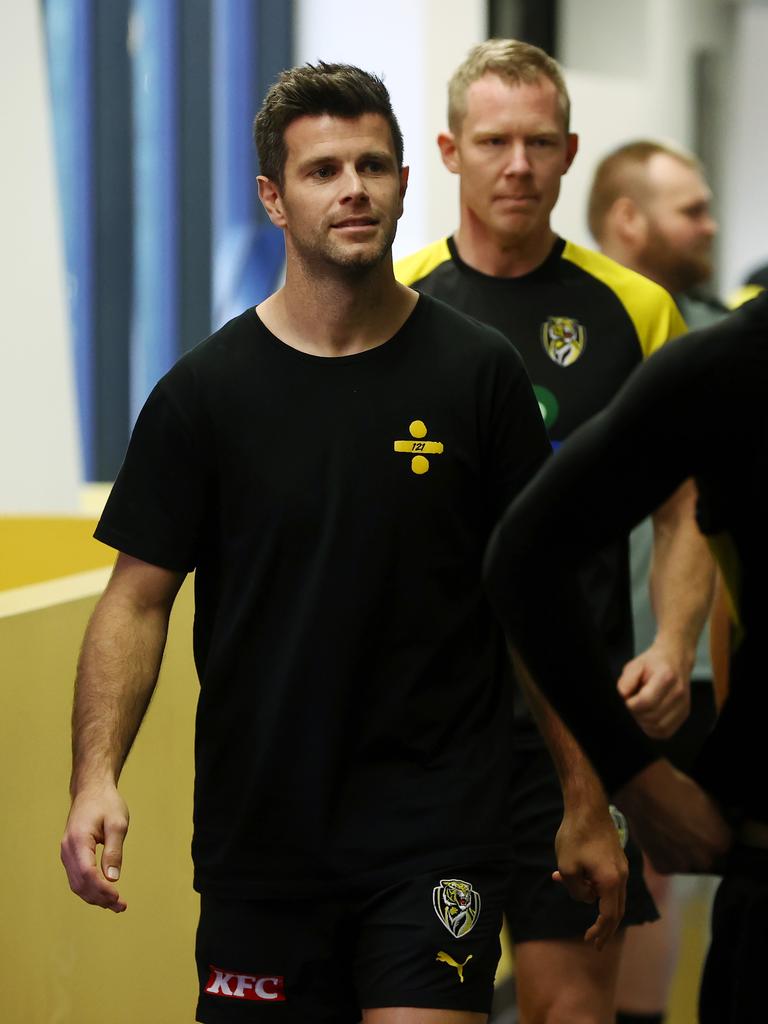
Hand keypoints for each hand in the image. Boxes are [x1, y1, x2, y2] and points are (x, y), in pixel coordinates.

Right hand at [61, 785, 129, 911]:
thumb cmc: (106, 804)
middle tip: (121, 906)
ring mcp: (66, 853)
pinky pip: (77, 878)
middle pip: (80, 883)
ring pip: (77, 884)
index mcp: (78, 840)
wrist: (91, 790)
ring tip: (116, 905)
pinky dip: (90, 889)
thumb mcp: (117, 823)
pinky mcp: (71, 855)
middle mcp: (67, 849)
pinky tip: (106, 894)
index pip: (86, 873)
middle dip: (99, 898)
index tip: (118, 897)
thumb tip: (113, 878)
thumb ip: (114, 850)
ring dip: (95, 897)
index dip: (101, 889)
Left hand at [553, 801, 627, 949]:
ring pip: (611, 894)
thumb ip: (576, 891)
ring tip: (563, 882)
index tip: (590, 942)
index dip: (600, 932)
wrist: (587, 806)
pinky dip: (593, 883)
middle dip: (604, 927)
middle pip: (616, 910)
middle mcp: (622, 876)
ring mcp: (621, 866)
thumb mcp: (567, 868)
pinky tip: (570, 872)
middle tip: (593, 941)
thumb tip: (585, 897)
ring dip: (592, 898)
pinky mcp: (615, 857)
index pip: (609, 916)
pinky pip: (607, 879)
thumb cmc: (575, 836)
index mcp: (611, 882)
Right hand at [615, 760, 732, 873]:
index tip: (705, 830)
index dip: (713, 837)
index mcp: (721, 843)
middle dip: (700, 849)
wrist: (646, 791)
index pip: (725, 847)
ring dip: (682, 855)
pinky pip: (668, 865)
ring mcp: (684, 866)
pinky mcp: (663, 867)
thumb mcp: (709, 801)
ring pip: (687, 865)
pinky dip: (664, 856)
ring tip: (670, 835)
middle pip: (708, 860)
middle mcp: (706, 859)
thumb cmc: (677, 789)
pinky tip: (659, 839)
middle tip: (686, 832)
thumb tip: (718, 826)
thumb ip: (716, 821)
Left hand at [617, 638, 691, 737]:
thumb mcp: (635, 664)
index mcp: (666, 676)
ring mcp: (683, 705)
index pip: (646, 701)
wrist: (676, 659)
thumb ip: (627, 679)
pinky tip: (647, 717)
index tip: (627, 699)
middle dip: (636, 714)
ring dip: (644, 723)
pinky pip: (666, 732)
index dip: (631, 704)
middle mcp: (678, 692)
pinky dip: (653, 729)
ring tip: (640, 710)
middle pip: (652, 717)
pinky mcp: (684, 714)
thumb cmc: (653, 663)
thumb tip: (624, 696)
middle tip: (632, 704)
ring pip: (659, 728)